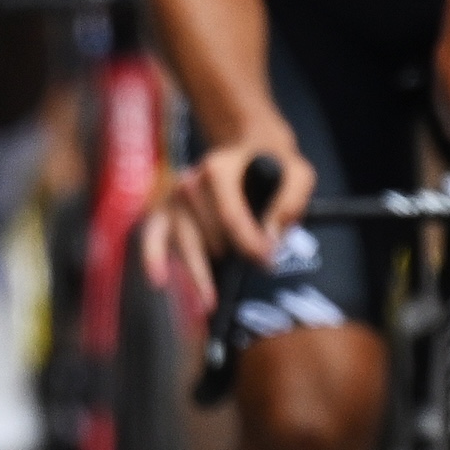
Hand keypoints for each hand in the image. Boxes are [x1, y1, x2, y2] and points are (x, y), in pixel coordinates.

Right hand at [143, 134, 316, 314]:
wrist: (247, 148)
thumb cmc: (274, 165)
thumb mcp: (297, 174)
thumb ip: (289, 203)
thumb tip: (271, 238)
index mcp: (218, 170)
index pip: (231, 215)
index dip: (249, 242)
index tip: (267, 260)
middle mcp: (189, 183)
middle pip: (205, 232)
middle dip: (230, 256)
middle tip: (252, 272)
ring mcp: (174, 198)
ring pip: (182, 240)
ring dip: (196, 271)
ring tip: (208, 301)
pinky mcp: (163, 211)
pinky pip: (152, 235)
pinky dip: (153, 256)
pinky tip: (160, 278)